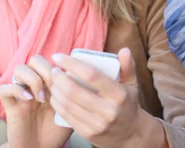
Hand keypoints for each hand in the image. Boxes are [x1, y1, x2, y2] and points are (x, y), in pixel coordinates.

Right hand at [0, 55, 72, 147]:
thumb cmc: (58, 131)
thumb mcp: (73, 111)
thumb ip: (75, 95)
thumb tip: (82, 78)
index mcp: (50, 84)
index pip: (51, 60)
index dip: (58, 66)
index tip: (66, 82)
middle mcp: (35, 86)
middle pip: (35, 59)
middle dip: (45, 70)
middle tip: (52, 88)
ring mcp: (22, 95)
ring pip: (19, 68)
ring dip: (32, 79)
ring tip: (41, 98)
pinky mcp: (10, 107)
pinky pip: (4, 88)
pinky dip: (16, 90)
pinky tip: (28, 100)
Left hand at [50, 48, 166, 147]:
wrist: (130, 135)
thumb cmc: (128, 104)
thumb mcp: (132, 85)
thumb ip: (128, 66)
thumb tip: (124, 49)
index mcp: (119, 94)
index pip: (92, 75)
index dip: (72, 64)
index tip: (59, 56)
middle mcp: (108, 110)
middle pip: (75, 91)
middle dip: (59, 78)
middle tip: (54, 70)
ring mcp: (97, 124)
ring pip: (68, 105)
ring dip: (56, 91)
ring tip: (53, 81)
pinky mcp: (88, 134)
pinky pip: (68, 117)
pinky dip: (58, 105)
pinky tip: (55, 96)